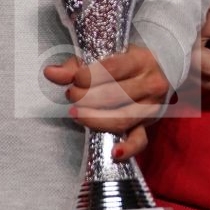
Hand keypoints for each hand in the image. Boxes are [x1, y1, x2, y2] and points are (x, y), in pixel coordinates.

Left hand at [43, 45, 170, 160]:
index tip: (74, 80)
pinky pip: (140, 140)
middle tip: (71, 96)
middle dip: (86, 97)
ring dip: (95, 119)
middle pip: (114, 94)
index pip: (110, 68)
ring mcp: (151, 106)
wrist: (158, 72)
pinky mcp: (148, 125)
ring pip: (121, 118)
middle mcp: (150, 83)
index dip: (87, 76)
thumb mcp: (104, 57)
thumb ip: (75, 66)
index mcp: (140, 59)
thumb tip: (50, 73)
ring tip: (76, 115)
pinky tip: (114, 152)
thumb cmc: (125, 63)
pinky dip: (128, 148)